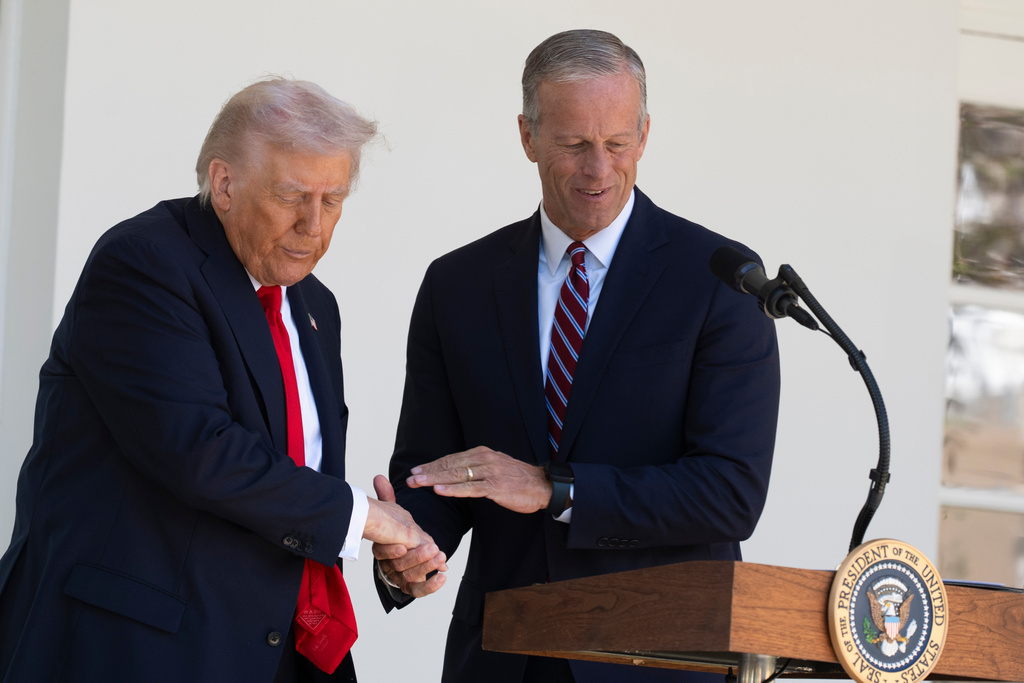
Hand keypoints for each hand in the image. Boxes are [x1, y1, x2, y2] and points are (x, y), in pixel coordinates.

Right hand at [370, 475, 447, 597]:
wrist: (397, 546)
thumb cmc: (392, 527)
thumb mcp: (390, 510)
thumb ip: (386, 496)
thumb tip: (379, 477)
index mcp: (382, 546)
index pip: (383, 552)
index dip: (392, 550)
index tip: (403, 544)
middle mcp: (389, 563)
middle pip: (400, 566)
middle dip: (417, 557)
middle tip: (433, 548)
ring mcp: (400, 575)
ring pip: (411, 577)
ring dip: (427, 567)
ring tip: (440, 557)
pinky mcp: (412, 585)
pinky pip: (418, 591)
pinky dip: (431, 586)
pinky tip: (442, 577)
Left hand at [406, 446, 551, 513]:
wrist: (543, 486)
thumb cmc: (519, 480)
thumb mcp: (496, 467)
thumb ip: (477, 468)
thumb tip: (458, 473)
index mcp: (482, 453)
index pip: (451, 459)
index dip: (432, 465)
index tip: (415, 470)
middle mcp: (484, 459)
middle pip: (450, 465)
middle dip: (427, 472)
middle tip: (410, 478)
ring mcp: (490, 472)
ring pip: (456, 475)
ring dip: (434, 479)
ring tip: (417, 483)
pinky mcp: (495, 486)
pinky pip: (470, 488)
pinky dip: (453, 489)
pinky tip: (439, 491)